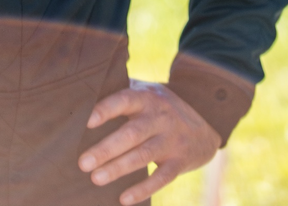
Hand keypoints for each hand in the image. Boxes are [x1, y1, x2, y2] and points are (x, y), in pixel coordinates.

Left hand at [78, 79, 220, 204]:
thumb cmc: (159, 105)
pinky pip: (161, 178)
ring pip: (143, 156)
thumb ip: (121, 94)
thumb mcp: (145, 91)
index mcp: (146, 97)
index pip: (124, 100)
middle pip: (131, 134)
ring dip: (118, 169)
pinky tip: (123, 198)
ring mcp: (171, 140)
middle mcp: (159, 117)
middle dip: (106, 149)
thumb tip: (83, 100)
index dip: (106, 110)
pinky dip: (143, 189)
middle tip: (83, 162)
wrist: (205, 118)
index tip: (87, 122)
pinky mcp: (180, 161)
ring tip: (96, 178)